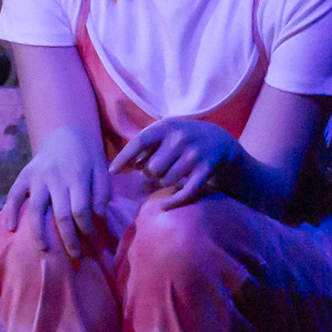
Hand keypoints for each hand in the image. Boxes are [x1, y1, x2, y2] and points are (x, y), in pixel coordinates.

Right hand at [4, 126, 110, 259]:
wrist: (67, 133)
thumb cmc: (88, 158)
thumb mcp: (102, 171)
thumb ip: (102, 194)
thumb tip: (96, 217)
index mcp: (77, 177)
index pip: (80, 210)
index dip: (87, 229)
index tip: (92, 241)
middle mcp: (55, 177)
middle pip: (61, 214)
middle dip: (69, 238)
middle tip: (75, 256)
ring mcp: (38, 177)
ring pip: (36, 209)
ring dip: (39, 233)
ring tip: (45, 251)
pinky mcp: (25, 175)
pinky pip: (14, 195)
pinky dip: (11, 212)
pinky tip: (11, 229)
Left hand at [112, 118, 240, 205]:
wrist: (218, 140)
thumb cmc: (180, 140)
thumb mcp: (163, 135)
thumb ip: (142, 149)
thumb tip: (116, 169)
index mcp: (166, 126)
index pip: (139, 142)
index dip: (124, 158)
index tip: (112, 172)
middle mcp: (181, 138)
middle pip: (152, 168)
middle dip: (150, 173)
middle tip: (155, 170)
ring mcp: (195, 154)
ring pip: (166, 180)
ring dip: (163, 183)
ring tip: (168, 176)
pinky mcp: (206, 169)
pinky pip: (185, 191)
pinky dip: (173, 201)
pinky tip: (165, 205)